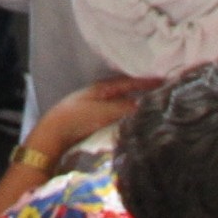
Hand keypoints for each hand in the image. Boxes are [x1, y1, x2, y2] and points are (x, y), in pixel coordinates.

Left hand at [30, 75, 158, 156]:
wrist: (53, 136)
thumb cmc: (77, 118)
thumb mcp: (105, 111)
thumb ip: (126, 108)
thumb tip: (146, 106)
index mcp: (102, 88)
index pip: (129, 82)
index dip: (146, 82)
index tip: (165, 81)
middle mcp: (100, 97)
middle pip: (127, 93)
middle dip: (144, 94)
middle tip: (163, 96)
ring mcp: (97, 110)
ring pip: (123, 106)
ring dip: (136, 108)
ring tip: (155, 111)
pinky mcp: (95, 125)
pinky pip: (117, 118)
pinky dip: (128, 119)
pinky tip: (136, 126)